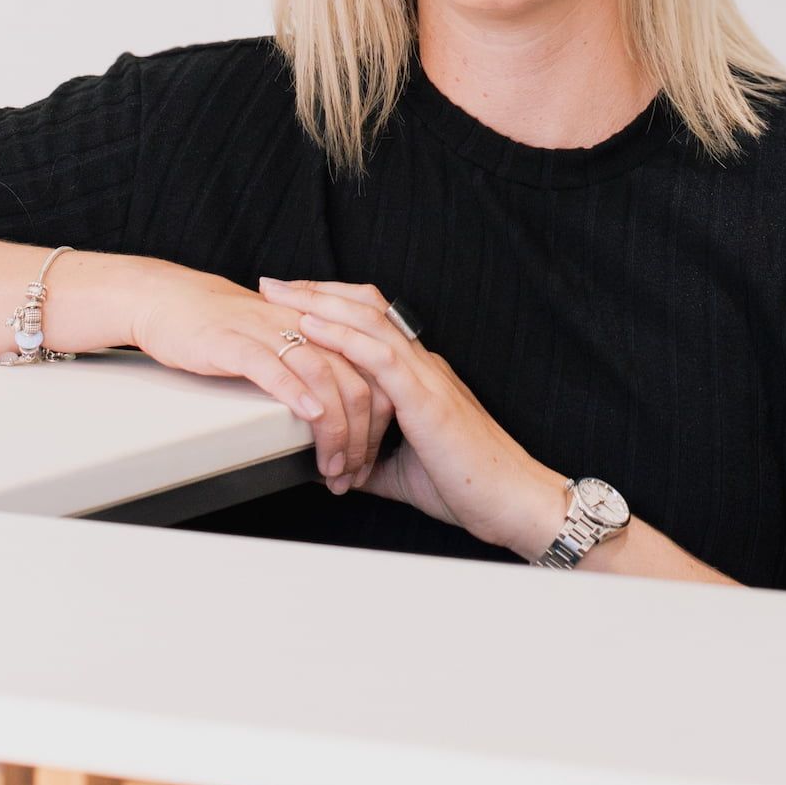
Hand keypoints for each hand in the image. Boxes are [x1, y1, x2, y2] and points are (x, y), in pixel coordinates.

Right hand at [128, 259, 393, 484]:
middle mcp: (301, 326)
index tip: (368, 459)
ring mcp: (268, 332)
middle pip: (355, 379)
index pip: (369, 374)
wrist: (170, 300)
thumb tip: (337, 416)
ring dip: (334, 428)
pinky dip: (294, 392)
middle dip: (360, 436)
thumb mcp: (278, 344)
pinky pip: (272, 365)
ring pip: (322, 376)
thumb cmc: (222, 327)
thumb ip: (310, 368)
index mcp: (317, 327)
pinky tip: (308, 415)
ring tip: (333, 464)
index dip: (377, 421)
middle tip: (352, 474)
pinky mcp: (234, 342)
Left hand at [258, 276, 568, 555]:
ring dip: (318, 303)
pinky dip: (342, 336)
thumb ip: (371, 463)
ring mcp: (425, 376)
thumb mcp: (403, 473)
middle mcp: (421, 364)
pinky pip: (378, 356)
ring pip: (368, 320)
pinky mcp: (426, 399)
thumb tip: (336, 470)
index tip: (291, 300)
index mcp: (418, 376)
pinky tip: (312, 326)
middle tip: (272, 282)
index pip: (370, 322)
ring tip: (280, 294)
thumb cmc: (468, 487)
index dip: (330, 305)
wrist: (513, 502)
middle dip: (315, 290)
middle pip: (364, 307)